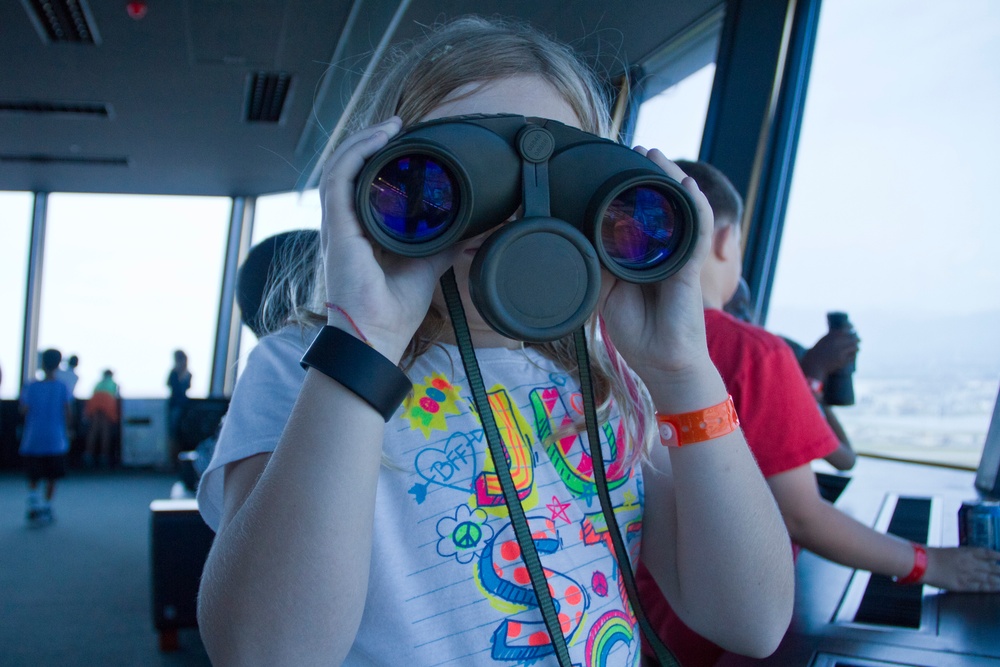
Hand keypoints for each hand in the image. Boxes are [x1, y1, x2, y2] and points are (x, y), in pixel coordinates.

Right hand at [319, 118, 458, 360]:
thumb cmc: (392, 311)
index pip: (361, 185)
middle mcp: (344, 225)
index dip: (377, 159)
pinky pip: (339, 178)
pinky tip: (378, 139)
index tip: (404, 142)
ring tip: (390, 125)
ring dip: (363, 140)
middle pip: (348, 170)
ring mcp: (337, 226)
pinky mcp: (337, 228)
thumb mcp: (426, 267)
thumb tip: (469, 230)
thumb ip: (443, 245)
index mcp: (359, 233)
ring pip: (340, 167)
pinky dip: (356, 153)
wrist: (376, 336)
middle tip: (398, 126)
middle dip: (370, 142)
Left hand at [598, 149, 713, 376]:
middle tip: (635, 149)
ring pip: (680, 208)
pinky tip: (685, 185)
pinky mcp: (691, 266)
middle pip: (660, 204)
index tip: (612, 166)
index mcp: (642, 256)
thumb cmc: (637, 332)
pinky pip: (696, 228)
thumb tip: (578, 239)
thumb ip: (598, 265)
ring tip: (656, 156)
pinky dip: (693, 204)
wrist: (661, 362)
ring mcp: (679, 256)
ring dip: (670, 179)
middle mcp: (663, 251)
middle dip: (649, 175)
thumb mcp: (606, 293)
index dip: (629, 190)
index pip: (638, 214)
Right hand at [801, 329, 858, 380]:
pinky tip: (854, 354)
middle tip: (859, 339)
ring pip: (854, 347)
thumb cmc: (816, 352)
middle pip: (853, 338)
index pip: (846, 328)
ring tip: (857, 347)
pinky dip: (854, 355)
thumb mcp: (823, 341)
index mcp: (832, 335)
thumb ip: (832, 337)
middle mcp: (839, 342)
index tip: (853, 328)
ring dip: (856, 347)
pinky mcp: (843, 360)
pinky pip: (852, 356)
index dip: (851, 327)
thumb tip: (843, 333)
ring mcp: (842, 352)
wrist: (814, 364)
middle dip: (856, 338)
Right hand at [922, 546, 999, 591]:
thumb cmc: (932, 555)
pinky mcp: (963, 585)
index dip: (998, 556)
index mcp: (967, 552)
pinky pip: (981, 587)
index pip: (988, 553)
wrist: (923, 563)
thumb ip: (964, 554)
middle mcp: (971, 563)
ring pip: (990, 578)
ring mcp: (968, 575)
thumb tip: (973, 557)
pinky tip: (998, 588)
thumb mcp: (951, 551)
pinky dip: (991, 588)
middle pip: (993, 567)